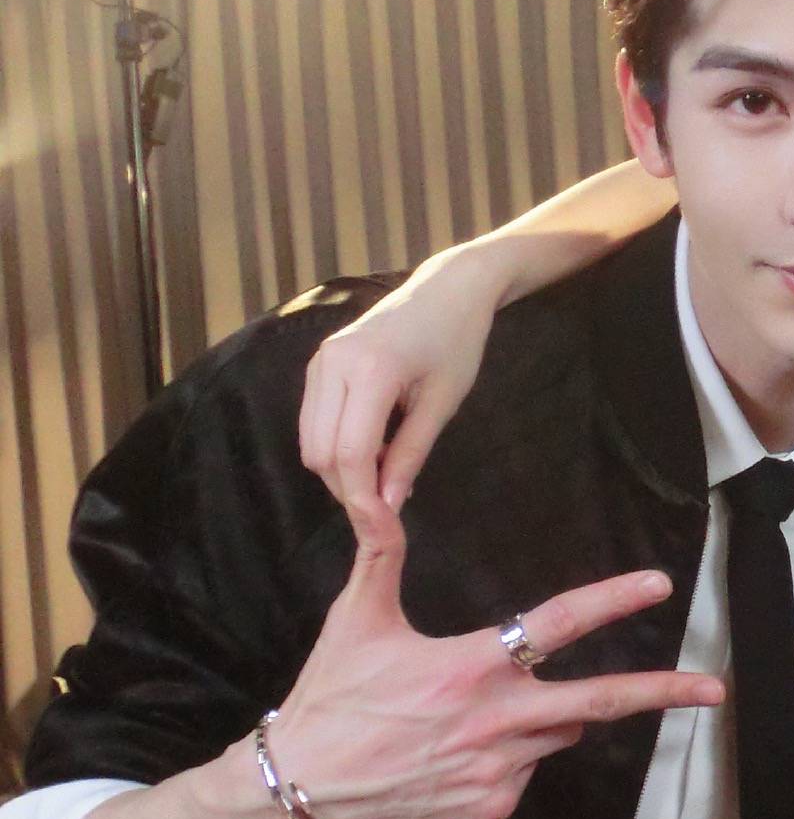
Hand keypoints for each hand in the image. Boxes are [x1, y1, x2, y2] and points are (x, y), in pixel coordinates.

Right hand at [251, 500, 722, 818]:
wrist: (298, 794)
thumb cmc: (331, 701)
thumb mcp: (355, 621)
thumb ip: (378, 554)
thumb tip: (375, 493)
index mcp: (471, 667)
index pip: (558, 624)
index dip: (613, 600)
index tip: (659, 584)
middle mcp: (496, 720)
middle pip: (598, 703)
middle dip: (662, 692)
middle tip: (713, 688)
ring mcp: (498, 769)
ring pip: (558, 732)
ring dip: (548, 716)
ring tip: (481, 713)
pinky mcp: (491, 805)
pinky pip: (527, 771)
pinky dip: (515, 755)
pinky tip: (460, 751)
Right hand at [300, 245, 502, 512]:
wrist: (447, 289)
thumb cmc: (457, 341)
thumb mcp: (443, 402)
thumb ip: (411, 453)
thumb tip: (389, 504)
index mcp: (370, 370)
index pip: (350, 453)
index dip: (362, 498)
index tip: (381, 529)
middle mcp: (333, 363)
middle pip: (321, 453)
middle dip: (349, 489)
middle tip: (388, 510)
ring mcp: (320, 361)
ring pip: (311, 441)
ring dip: (340, 471)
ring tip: (386, 478)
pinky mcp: (318, 363)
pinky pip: (313, 421)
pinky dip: (336, 446)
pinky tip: (373, 452)